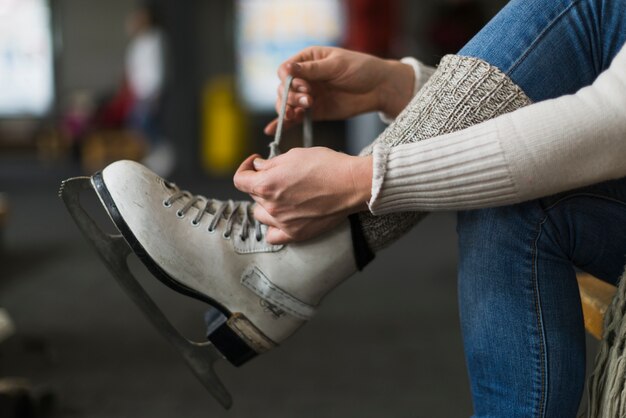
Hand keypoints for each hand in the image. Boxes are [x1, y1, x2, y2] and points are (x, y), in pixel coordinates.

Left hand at [233, 148, 372, 243]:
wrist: (351, 184)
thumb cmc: (327, 166)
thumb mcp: (294, 154)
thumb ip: (270, 163)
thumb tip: (258, 167)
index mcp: (266, 184)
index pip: (240, 180)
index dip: (245, 168)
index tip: (254, 164)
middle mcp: (271, 206)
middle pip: (253, 196)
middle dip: (262, 183)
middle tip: (279, 176)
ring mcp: (282, 222)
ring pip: (261, 214)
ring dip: (266, 204)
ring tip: (282, 196)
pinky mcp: (296, 233)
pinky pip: (272, 236)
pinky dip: (273, 227)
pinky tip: (280, 218)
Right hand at [264, 46, 414, 134]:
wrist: (379, 88)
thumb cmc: (360, 69)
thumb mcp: (336, 65)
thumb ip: (312, 70)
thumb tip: (286, 69)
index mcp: (307, 60)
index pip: (285, 71)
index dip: (289, 81)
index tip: (304, 87)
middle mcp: (304, 78)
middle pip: (283, 89)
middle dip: (291, 97)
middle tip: (309, 100)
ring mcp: (308, 96)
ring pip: (286, 104)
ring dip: (289, 109)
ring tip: (302, 112)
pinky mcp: (315, 112)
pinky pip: (295, 118)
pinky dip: (285, 123)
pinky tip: (273, 130)